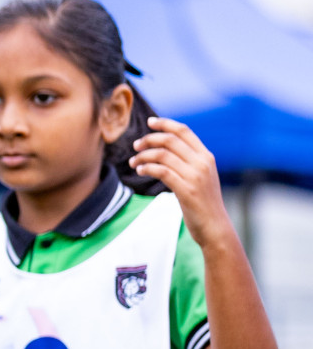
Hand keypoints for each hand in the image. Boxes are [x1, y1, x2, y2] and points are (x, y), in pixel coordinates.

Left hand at [129, 117, 235, 249]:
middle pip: (170, 140)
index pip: (185, 131)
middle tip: (136, 146)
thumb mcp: (202, 178)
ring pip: (163, 155)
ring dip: (143, 156)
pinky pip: (161, 171)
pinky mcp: (186, 189)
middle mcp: (202, 162)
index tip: (150, 122)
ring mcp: (195, 175)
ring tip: (133, 162)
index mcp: (206, 156)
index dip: (166, 124)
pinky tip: (140, 170)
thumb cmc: (204, 204)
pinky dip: (147, 168)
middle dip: (150, 139)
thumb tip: (169, 153)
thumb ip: (190, 164)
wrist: (215, 226)